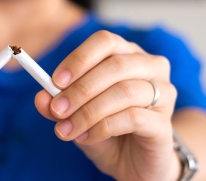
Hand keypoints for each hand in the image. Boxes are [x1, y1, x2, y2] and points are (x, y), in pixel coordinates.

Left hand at [35, 31, 179, 180]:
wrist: (132, 164)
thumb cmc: (106, 130)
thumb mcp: (75, 114)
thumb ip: (58, 103)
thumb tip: (41, 97)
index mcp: (127, 55)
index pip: (105, 41)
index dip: (79, 58)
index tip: (55, 81)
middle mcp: (150, 68)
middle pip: (116, 65)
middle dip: (80, 89)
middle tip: (57, 109)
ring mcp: (164, 94)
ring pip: (125, 91)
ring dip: (88, 111)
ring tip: (67, 130)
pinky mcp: (165, 124)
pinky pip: (133, 118)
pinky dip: (103, 127)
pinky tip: (87, 137)